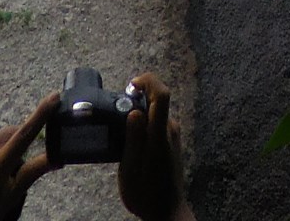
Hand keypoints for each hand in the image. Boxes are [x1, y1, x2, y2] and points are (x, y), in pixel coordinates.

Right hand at [118, 73, 193, 220]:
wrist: (167, 214)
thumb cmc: (146, 194)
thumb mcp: (131, 169)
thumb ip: (133, 138)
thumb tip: (134, 111)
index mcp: (159, 134)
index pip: (161, 94)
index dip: (147, 81)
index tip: (129, 87)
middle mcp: (170, 129)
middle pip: (156, 101)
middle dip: (135, 101)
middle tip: (116, 119)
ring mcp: (173, 136)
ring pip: (154, 114)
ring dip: (138, 118)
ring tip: (121, 137)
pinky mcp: (171, 143)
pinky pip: (156, 125)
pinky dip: (143, 128)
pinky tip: (132, 147)